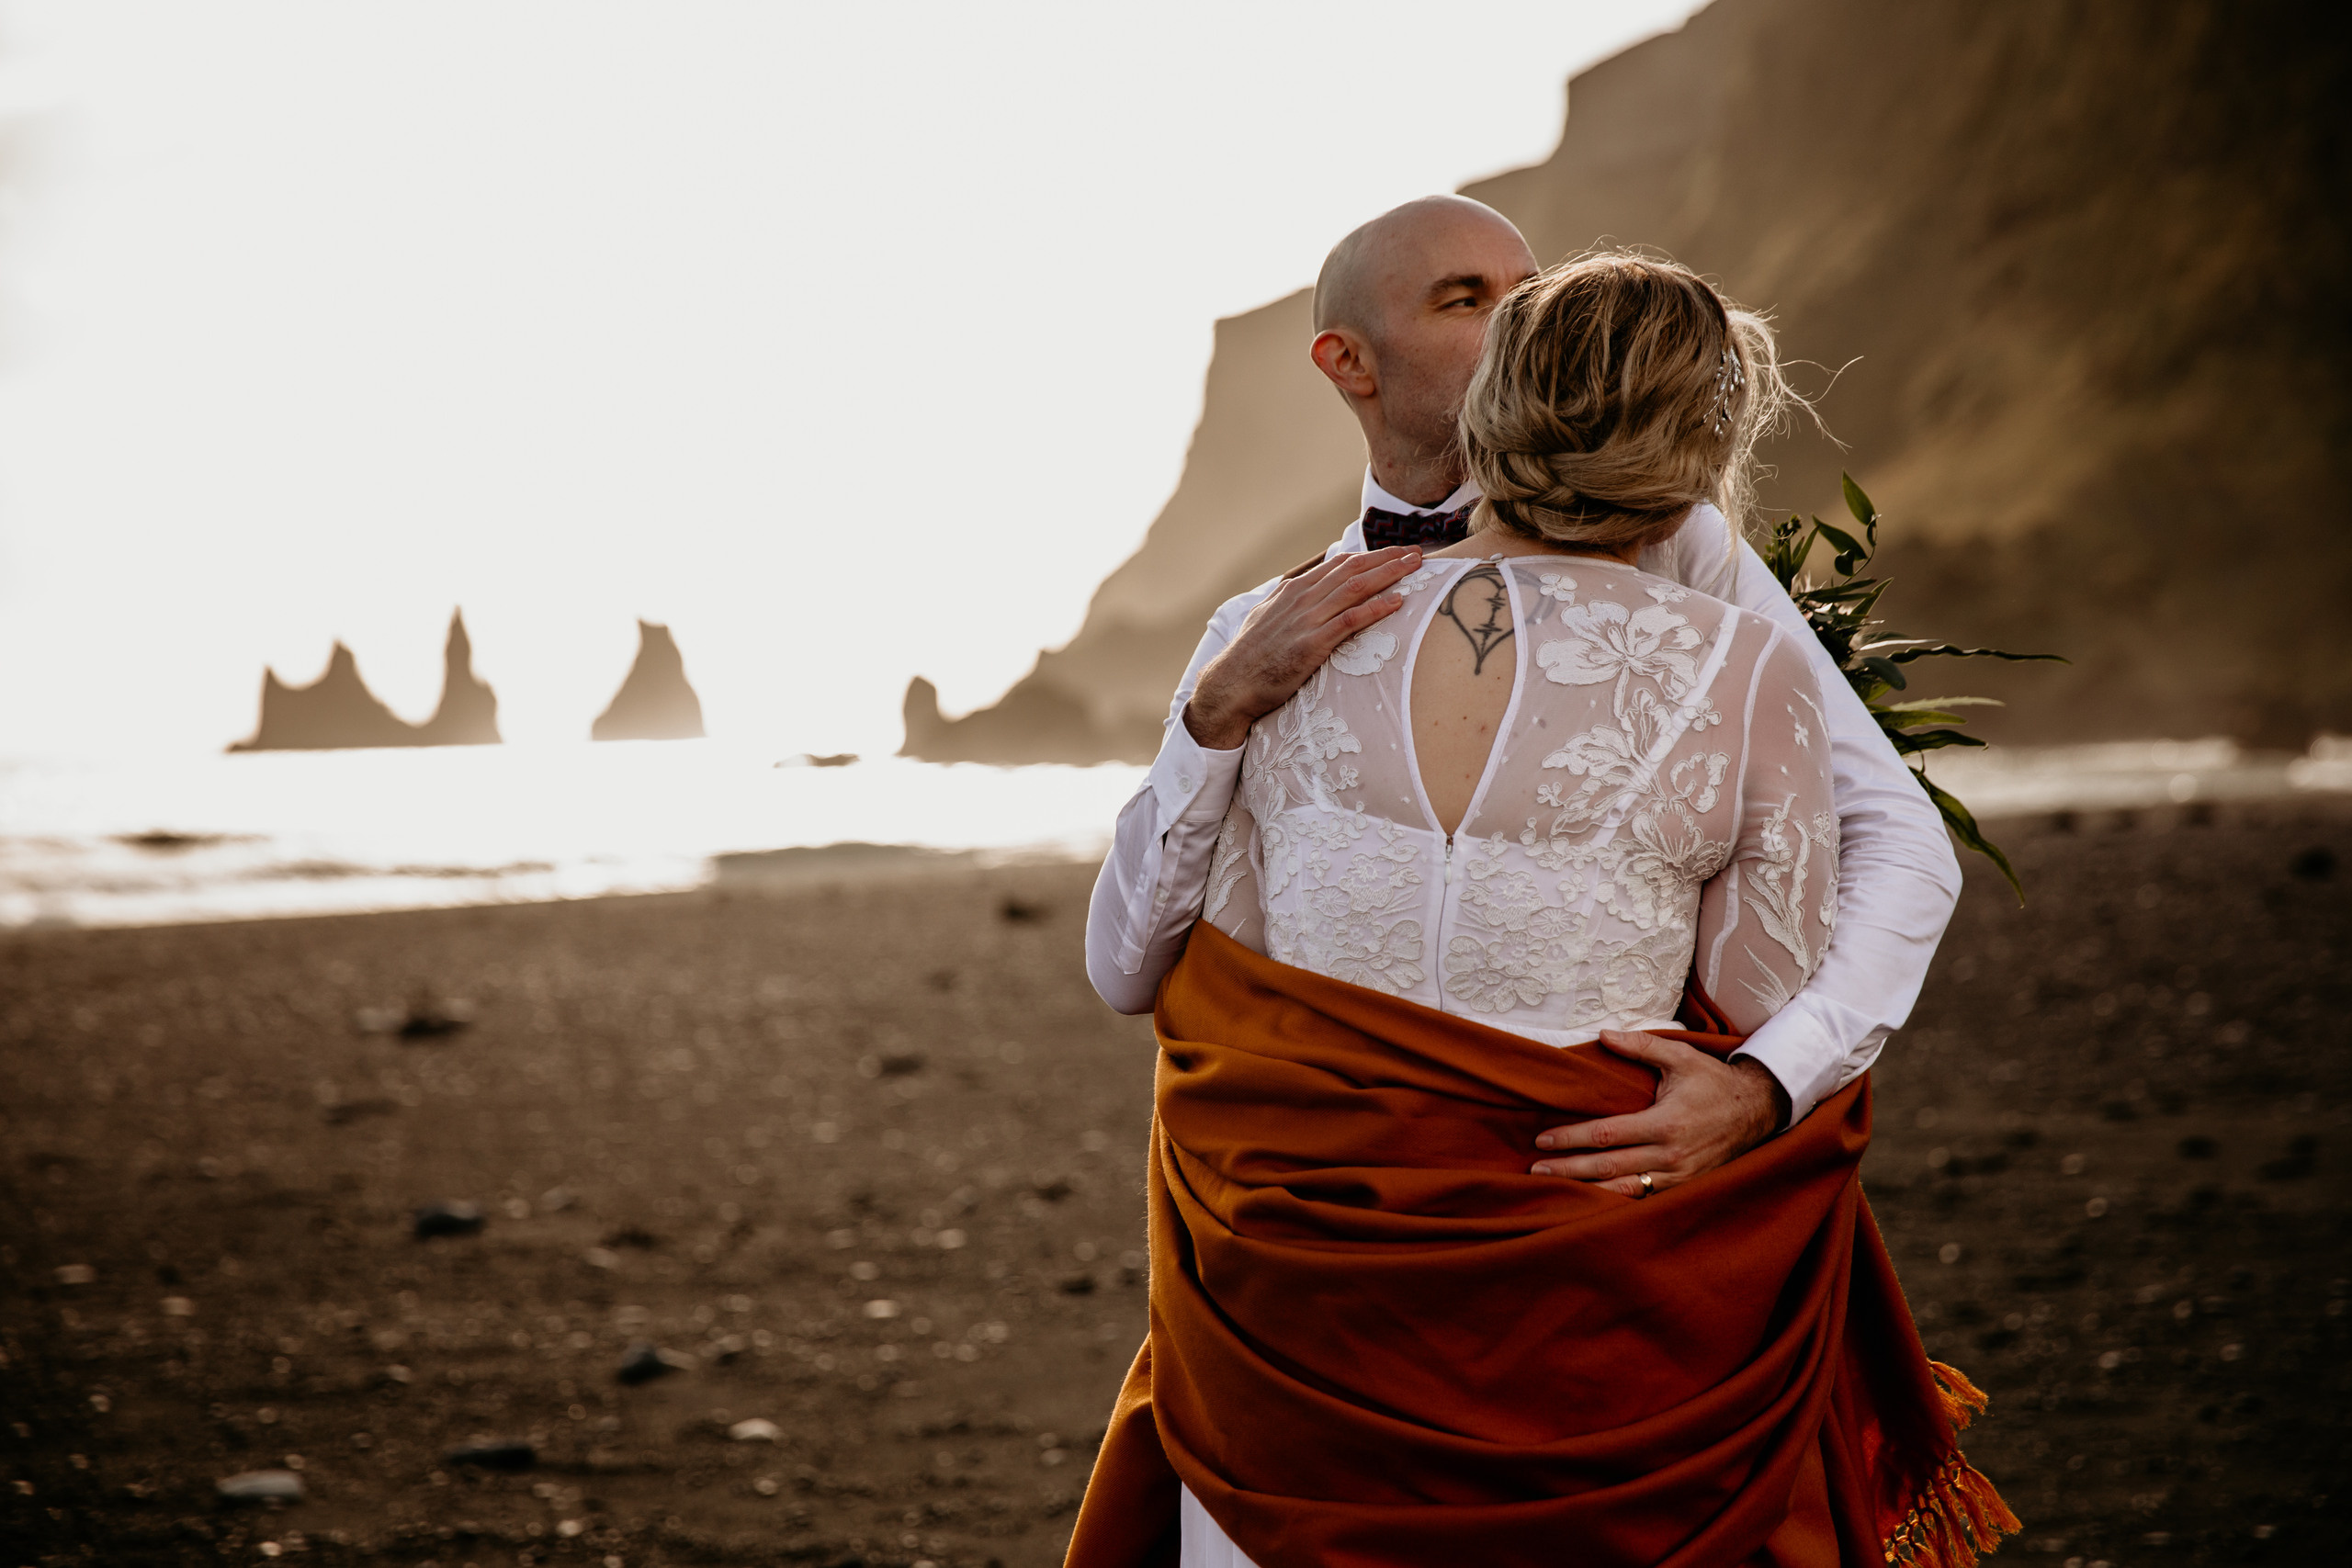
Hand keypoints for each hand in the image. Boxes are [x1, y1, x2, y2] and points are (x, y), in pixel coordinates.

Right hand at [1182, 547, 1423, 749]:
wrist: (1231, 684)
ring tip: (1416, 567)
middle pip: (1353, 568)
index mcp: (1293, 590)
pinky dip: (1376, 608)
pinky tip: (1398, 602)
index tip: (1396, 553)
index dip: (1372, 556)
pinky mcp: (1311, 644)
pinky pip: (1350, 620)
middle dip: (1389, 558)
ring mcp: (1307, 619)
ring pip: (1356, 587)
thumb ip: (1289, 601)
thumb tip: (1305, 590)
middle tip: (1419, 553)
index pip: (1340, 564)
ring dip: (1389, 574)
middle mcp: (1302, 598)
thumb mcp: (1267, 618)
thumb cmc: (1251, 656)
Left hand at [1528, 1030, 1789, 1196]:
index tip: (1543, 1140)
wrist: (1757, 1111)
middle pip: (1608, 1167)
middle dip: (1569, 1170)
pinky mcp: (1686, 1187)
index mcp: (1664, 1123)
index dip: (1571, 1139)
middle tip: (1535, 1170)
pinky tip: (1592, 1202)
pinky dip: (1617, 1201)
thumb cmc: (1714, 1081)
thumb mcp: (1680, 1057)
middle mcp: (1671, 1155)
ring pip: (1625, 1190)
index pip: (1606, 1135)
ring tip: (1554, 1191)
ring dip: (1588, 1191)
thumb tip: (1603, 1034)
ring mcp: (1679, 1176)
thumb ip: (1640, 1046)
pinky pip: (1645, 1198)